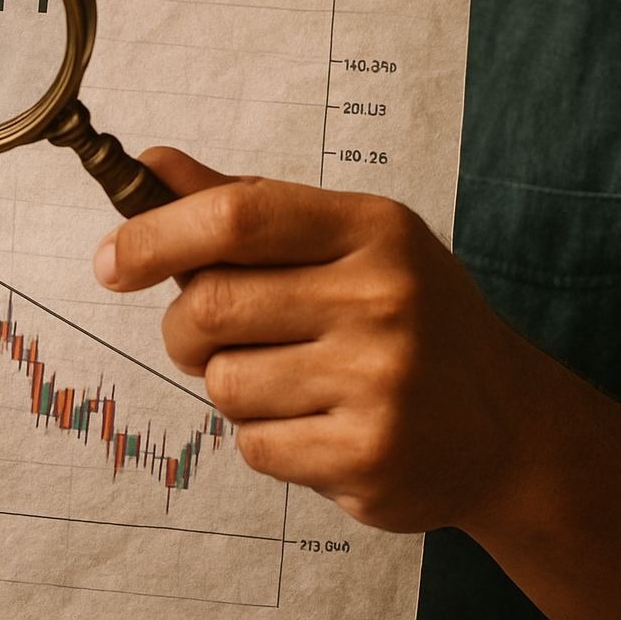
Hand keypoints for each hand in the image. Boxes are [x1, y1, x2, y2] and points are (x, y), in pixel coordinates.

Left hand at [94, 147, 539, 533]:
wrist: (509, 424)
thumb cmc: (410, 317)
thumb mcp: (347, 241)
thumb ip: (244, 204)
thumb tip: (149, 163)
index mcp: (372, 229)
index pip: (237, 216)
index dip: (156, 235)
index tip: (111, 261)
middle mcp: (382, 298)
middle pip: (209, 305)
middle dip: (185, 328)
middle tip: (211, 335)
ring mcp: (380, 382)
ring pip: (222, 383)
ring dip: (230, 386)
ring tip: (290, 380)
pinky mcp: (369, 457)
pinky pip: (253, 444)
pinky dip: (265, 438)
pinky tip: (318, 423)